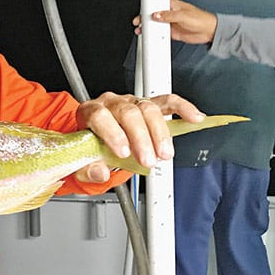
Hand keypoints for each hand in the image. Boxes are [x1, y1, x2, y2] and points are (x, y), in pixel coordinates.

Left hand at [73, 92, 204, 182]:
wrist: (94, 136)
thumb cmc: (89, 145)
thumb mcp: (81, 160)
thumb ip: (87, 168)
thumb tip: (101, 173)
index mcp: (89, 112)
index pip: (99, 116)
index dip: (113, 133)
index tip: (123, 152)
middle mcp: (110, 103)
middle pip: (128, 112)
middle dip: (141, 138)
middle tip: (147, 160)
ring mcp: (130, 102)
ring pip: (148, 109)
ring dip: (159, 133)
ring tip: (164, 154)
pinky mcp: (148, 105)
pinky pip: (167, 101)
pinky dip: (182, 108)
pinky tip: (193, 117)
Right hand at [132, 0, 217, 43]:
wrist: (208, 31)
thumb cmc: (200, 19)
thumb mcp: (183, 15)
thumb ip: (168, 16)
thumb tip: (156, 15)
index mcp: (172, 4)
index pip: (157, 1)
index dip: (149, 3)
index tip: (141, 7)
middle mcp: (169, 12)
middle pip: (153, 13)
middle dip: (145, 17)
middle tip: (138, 21)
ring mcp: (169, 22)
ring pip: (155, 24)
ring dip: (148, 27)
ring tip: (140, 30)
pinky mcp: (171, 32)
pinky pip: (159, 33)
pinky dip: (154, 35)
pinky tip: (150, 36)